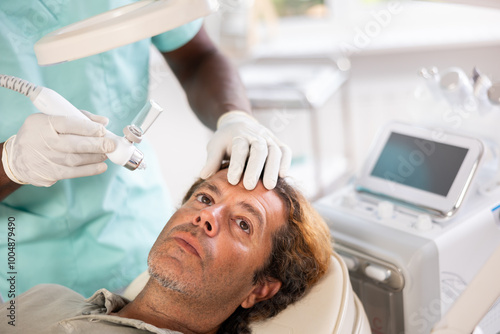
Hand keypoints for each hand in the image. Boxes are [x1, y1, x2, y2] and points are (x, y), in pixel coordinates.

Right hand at [1, 111, 115, 186]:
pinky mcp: (50, 174)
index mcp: (43, 123)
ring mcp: (46, 159)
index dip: (87, 128)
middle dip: (96, 145)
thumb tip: (104, 121)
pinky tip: (101, 166)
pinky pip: (73, 173)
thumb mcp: (52, 118)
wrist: (17, 157)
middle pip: (74, 144)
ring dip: (95, 157)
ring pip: (76, 159)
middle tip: (111, 144)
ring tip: (106, 153)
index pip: (68, 124)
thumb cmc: (41, 133)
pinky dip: (90, 170)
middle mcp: (43, 141)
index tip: (103, 130)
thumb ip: (79, 117)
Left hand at [200, 111, 291, 189]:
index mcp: (238, 135)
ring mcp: (269, 138)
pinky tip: (283, 175)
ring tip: (269, 186)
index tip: (232, 181)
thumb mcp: (215, 146)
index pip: (239, 148)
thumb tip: (204, 176)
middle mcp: (256, 135)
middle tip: (249, 186)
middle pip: (259, 149)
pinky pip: (285, 151)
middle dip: (255, 168)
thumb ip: (212, 160)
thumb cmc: (226, 140)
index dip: (236, 164)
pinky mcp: (277, 143)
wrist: (239, 124)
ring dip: (272, 168)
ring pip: (274, 151)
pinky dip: (286, 161)